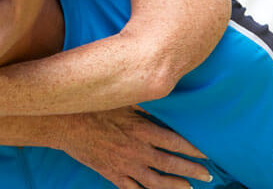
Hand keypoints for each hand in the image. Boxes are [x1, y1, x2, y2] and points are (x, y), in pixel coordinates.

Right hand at [59, 106, 212, 188]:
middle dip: (192, 171)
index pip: (176, 142)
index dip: (194, 149)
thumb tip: (165, 94)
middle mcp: (137, 151)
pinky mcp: (112, 174)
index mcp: (142, 130)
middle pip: (171, 165)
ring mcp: (124, 165)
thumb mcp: (123, 99)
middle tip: (208, 176)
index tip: (208, 153)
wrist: (64, 123)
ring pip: (155, 183)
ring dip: (175, 187)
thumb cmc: (93, 106)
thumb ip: (145, 102)